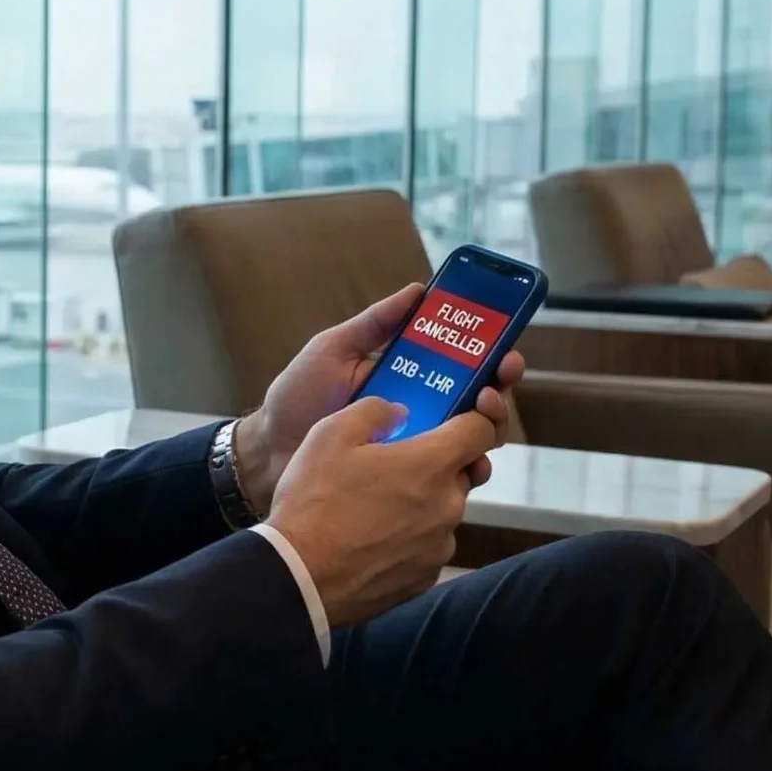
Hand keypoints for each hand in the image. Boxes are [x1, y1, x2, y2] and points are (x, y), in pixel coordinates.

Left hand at [231, 283, 524, 513]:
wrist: (269, 453)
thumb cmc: (297, 397)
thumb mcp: (332, 350)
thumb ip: (374, 324)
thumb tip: (419, 290)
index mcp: (408, 375)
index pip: (461, 362)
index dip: (490, 354)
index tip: (503, 348)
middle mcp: (419, 411)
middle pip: (478, 401)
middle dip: (498, 390)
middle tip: (493, 385)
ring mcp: (414, 447)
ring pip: (472, 439)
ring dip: (489, 427)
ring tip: (480, 416)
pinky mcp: (406, 480)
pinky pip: (449, 477)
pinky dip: (468, 468)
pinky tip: (468, 461)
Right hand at [264, 399, 498, 627]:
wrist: (299, 577)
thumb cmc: (314, 502)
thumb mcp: (330, 435)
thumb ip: (374, 411)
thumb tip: (399, 412)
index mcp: (432, 464)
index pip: (482, 431)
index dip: (472, 420)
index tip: (452, 421)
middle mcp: (448, 506)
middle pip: (460, 474)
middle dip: (435, 466)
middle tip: (391, 468)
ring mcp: (439, 546)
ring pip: (441, 513)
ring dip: (420, 506)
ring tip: (372, 511)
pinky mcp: (426, 578)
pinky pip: (426, 548)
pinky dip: (408, 541)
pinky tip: (370, 541)